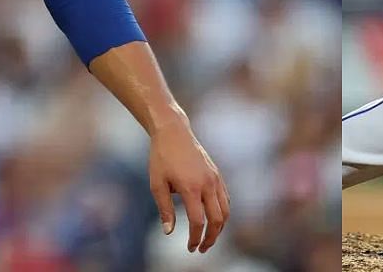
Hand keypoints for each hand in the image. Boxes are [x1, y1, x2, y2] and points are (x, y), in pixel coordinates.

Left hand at [147, 120, 227, 252]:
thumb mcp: (157, 184)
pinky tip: (213, 219)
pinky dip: (223, 212)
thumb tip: (169, 232)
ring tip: (209, 238)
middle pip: (217, 219)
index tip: (190, 248)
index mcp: (191, 187)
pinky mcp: (217, 174)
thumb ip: (165, 209)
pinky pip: (225, 198)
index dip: (196, 238)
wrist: (173, 132)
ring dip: (219, 227)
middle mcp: (207, 183)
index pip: (199, 221)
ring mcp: (215, 178)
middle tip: (202, 249)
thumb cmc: (161, 158)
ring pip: (226, 210)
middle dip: (211, 238)